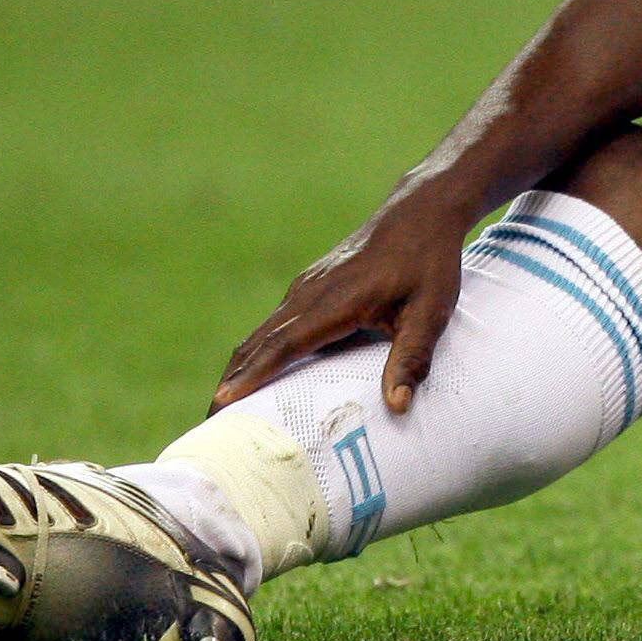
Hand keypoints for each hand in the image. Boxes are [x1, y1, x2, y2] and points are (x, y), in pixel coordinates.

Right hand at [211, 186, 474, 415]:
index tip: (222, 404)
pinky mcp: (308, 288)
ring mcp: (305, 288)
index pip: (284, 345)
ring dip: (238, 370)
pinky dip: (255, 353)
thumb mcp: (431, 311)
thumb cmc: (429, 263)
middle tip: (210, 428)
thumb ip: (413, 357)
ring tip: (222, 412)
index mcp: (335, 300)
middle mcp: (309, 293)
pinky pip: (273, 325)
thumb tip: (398, 405)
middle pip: (258, 343)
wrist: (419, 212)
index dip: (253, 376)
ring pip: (260, 334)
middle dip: (231, 384)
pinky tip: (254, 377)